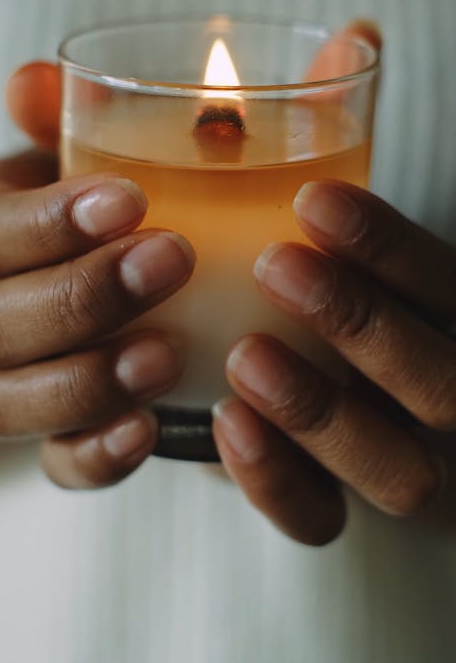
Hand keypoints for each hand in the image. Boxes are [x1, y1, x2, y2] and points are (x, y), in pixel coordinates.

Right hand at [0, 150, 194, 488]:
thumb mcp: (68, 166)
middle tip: (172, 259)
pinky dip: (95, 454)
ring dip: (88, 379)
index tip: (129, 199)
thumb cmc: (76, 228)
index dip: (51, 221)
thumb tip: (35, 79)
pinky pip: (54, 464)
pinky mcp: (44, 441)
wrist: (52, 307)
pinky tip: (148, 432)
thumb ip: (62, 122)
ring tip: (166, 354)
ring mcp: (3, 386)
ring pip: (10, 401)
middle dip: (82, 294)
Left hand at [212, 180, 455, 544]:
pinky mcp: (336, 514)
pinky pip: (322, 521)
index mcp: (446, 331)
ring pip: (401, 472)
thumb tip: (254, 141)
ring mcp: (400, 470)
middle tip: (276, 267)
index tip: (315, 201)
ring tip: (246, 354)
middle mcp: (441, 404)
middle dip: (361, 324)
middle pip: (443, 386)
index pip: (449, 292)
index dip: (393, 250)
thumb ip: (322, 234)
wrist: (280, 399)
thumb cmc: (309, 317)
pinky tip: (229, 421)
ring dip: (320, 411)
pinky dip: (275, 478)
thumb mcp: (333, 268)